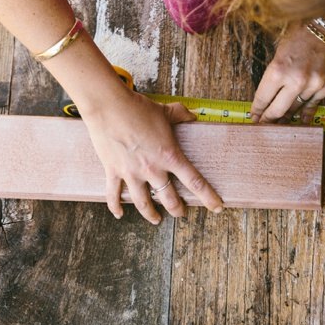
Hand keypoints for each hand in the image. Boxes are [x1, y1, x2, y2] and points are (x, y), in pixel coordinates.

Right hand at [81, 88, 223, 223]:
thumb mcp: (164, 111)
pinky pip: (114, 194)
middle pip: (169, 199)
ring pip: (143, 203)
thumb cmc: (137, 107)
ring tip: (156, 219)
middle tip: (181, 213)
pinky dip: (116, 206)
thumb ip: (181, 115)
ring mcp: (131, 173)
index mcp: (169, 156)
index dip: (208, 197)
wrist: (107, 105)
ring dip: (151, 214)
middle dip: (177, 209)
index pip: (195, 182)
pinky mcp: (113, 171)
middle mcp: (152, 169)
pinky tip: (120, 214)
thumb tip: (192, 116)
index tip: (217, 207)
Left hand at [250, 21, 324, 124]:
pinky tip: (300, 120)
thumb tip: (268, 98)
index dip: (257, 111)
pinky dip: (306, 112)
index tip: (254, 117)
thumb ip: (273, 77)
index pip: (262, 99)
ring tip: (280, 122)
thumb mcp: (279, 51)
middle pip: (277, 110)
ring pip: (296, 109)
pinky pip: (314, 104)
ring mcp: (314, 84)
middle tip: (263, 125)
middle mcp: (296, 80)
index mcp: (278, 69)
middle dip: (268, 120)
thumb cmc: (302, 33)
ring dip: (287, 117)